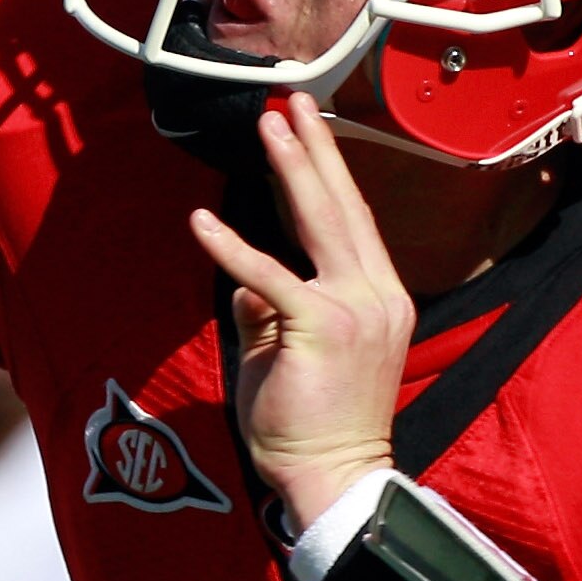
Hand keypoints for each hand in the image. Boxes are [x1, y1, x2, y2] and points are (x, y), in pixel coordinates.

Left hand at [188, 94, 413, 531]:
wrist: (334, 477)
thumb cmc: (311, 424)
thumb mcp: (292, 353)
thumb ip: (272, 310)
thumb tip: (247, 284)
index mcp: (380, 298)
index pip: (353, 224)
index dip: (330, 174)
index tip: (310, 129)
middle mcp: (378, 295)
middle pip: (344, 208)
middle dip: (315, 150)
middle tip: (293, 102)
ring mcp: (356, 309)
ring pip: (319, 223)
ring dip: (291, 169)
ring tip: (270, 125)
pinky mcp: (321, 328)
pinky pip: (270, 276)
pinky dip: (233, 248)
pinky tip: (201, 222)